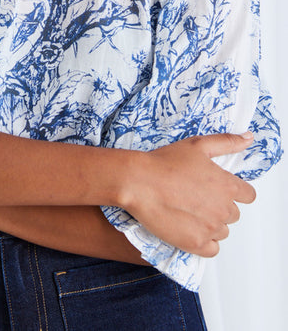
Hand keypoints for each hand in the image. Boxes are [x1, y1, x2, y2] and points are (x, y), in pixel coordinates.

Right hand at [122, 132, 255, 256]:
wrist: (138, 182)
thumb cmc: (165, 162)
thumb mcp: (197, 145)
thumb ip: (227, 142)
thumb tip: (248, 138)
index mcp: (227, 185)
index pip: (248, 195)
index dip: (235, 191)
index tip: (220, 189)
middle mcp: (223, 208)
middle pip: (233, 214)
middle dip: (219, 206)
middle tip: (197, 197)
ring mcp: (210, 228)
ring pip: (222, 231)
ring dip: (211, 224)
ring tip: (189, 211)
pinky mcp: (196, 243)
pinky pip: (212, 249)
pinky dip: (204, 241)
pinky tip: (190, 228)